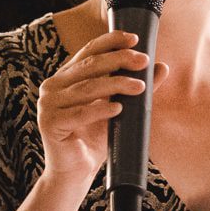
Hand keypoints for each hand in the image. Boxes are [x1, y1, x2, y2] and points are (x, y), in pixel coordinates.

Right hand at [37, 32, 157, 183]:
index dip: (112, 41)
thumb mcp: (118, 108)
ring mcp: (48, 104)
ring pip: (87, 88)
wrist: (76, 171)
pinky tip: (118, 108)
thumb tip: (161, 67)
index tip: (135, 39)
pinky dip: (100, 110)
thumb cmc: (95, 138)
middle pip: (90, 65)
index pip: (89, 51)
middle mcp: (53, 86)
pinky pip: (79, 113)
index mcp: (66, 76)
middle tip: (143, 61)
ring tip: (140, 87)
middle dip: (119, 60)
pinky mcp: (49, 123)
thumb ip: (135, 87)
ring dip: (116, 84)